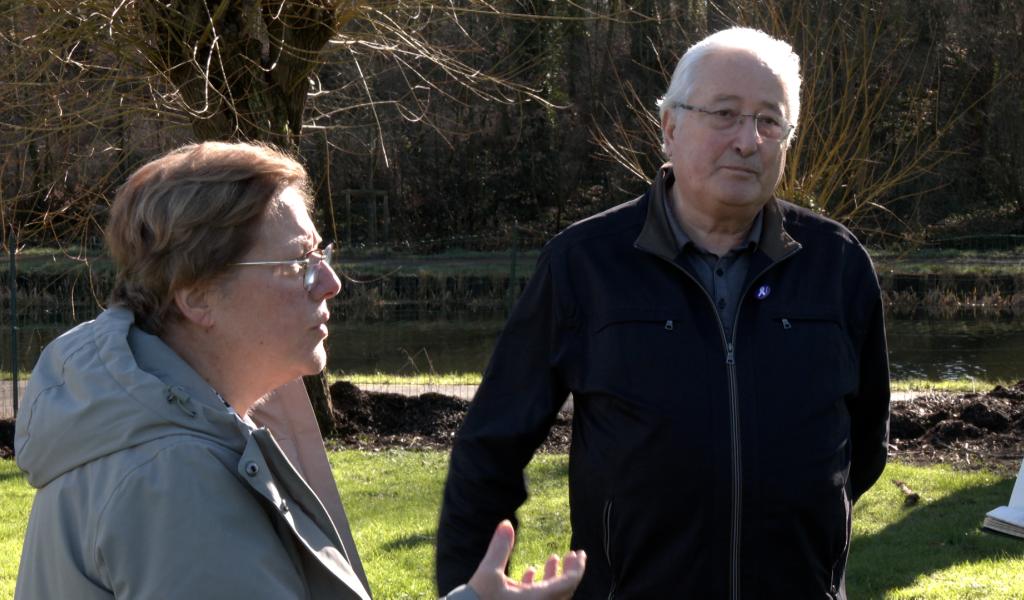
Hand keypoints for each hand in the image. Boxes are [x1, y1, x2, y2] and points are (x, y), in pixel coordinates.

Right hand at [466, 520, 585, 599]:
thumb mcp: (488, 573)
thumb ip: (499, 548)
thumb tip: (506, 523)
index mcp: (537, 599)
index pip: (568, 583)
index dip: (577, 568)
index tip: (580, 553)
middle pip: (564, 590)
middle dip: (568, 570)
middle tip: (572, 554)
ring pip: (551, 594)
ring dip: (553, 575)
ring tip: (552, 558)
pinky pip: (537, 598)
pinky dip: (537, 584)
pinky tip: (530, 570)